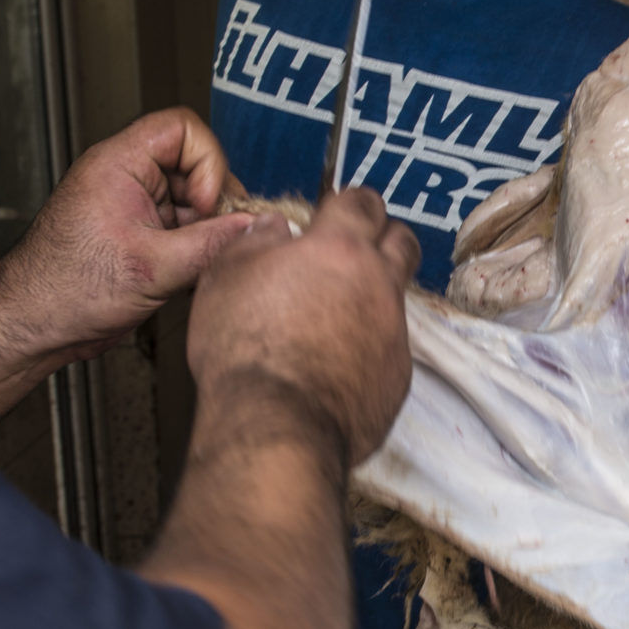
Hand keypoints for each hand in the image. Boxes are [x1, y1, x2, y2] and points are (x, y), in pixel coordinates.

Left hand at [0, 108, 254, 362]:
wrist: (35, 325)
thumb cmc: (66, 290)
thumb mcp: (155, 269)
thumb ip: (212, 245)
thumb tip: (254, 229)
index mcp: (118, 164)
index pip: (183, 129)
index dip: (207, 163)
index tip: (206, 205)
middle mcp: (124, 176)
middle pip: (194, 164)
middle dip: (212, 203)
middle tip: (212, 238)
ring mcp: (132, 204)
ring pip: (192, 199)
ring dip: (204, 230)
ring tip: (192, 263)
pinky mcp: (137, 231)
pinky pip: (182, 225)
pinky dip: (193, 247)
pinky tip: (186, 273)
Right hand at [189, 190, 420, 463]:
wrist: (276, 426)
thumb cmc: (244, 348)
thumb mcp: (226, 279)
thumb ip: (254, 243)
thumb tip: (274, 228)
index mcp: (339, 248)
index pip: (363, 203)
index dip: (350, 204)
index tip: (334, 213)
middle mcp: (378, 284)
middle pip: (402, 242)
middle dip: (383, 238)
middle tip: (353, 252)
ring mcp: (395, 332)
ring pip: (396, 299)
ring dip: (373, 298)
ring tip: (334, 318)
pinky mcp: (398, 378)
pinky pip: (391, 349)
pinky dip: (369, 348)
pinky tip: (337, 366)